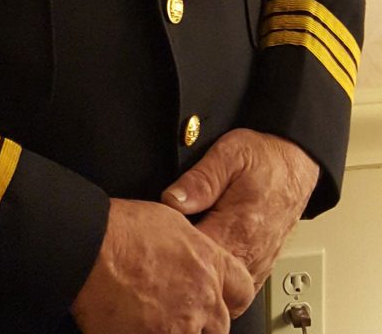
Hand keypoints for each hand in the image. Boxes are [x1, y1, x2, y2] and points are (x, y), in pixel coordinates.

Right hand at [70, 197, 253, 333]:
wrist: (89, 249)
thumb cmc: (121, 230)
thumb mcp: (170, 221)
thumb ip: (194, 247)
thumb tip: (195, 255)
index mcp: (209, 266)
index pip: (241, 290)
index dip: (229, 294)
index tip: (216, 297)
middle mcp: (202, 301)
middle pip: (219, 326)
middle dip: (202, 322)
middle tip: (176, 310)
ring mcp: (179, 328)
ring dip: (175, 330)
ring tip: (151, 318)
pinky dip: (150, 333)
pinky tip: (134, 324)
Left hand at [162, 129, 319, 291]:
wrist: (296, 164)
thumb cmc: (264, 158)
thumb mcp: (229, 153)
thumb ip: (200, 179)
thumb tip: (172, 200)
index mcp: (237, 228)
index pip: (195, 260)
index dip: (169, 255)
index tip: (152, 242)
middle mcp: (249, 253)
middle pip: (207, 284)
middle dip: (181, 273)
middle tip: (160, 254)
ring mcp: (257, 265)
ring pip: (223, 295)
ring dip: (201, 283)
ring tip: (178, 262)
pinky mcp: (261, 267)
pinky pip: (238, 293)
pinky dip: (218, 288)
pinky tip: (202, 271)